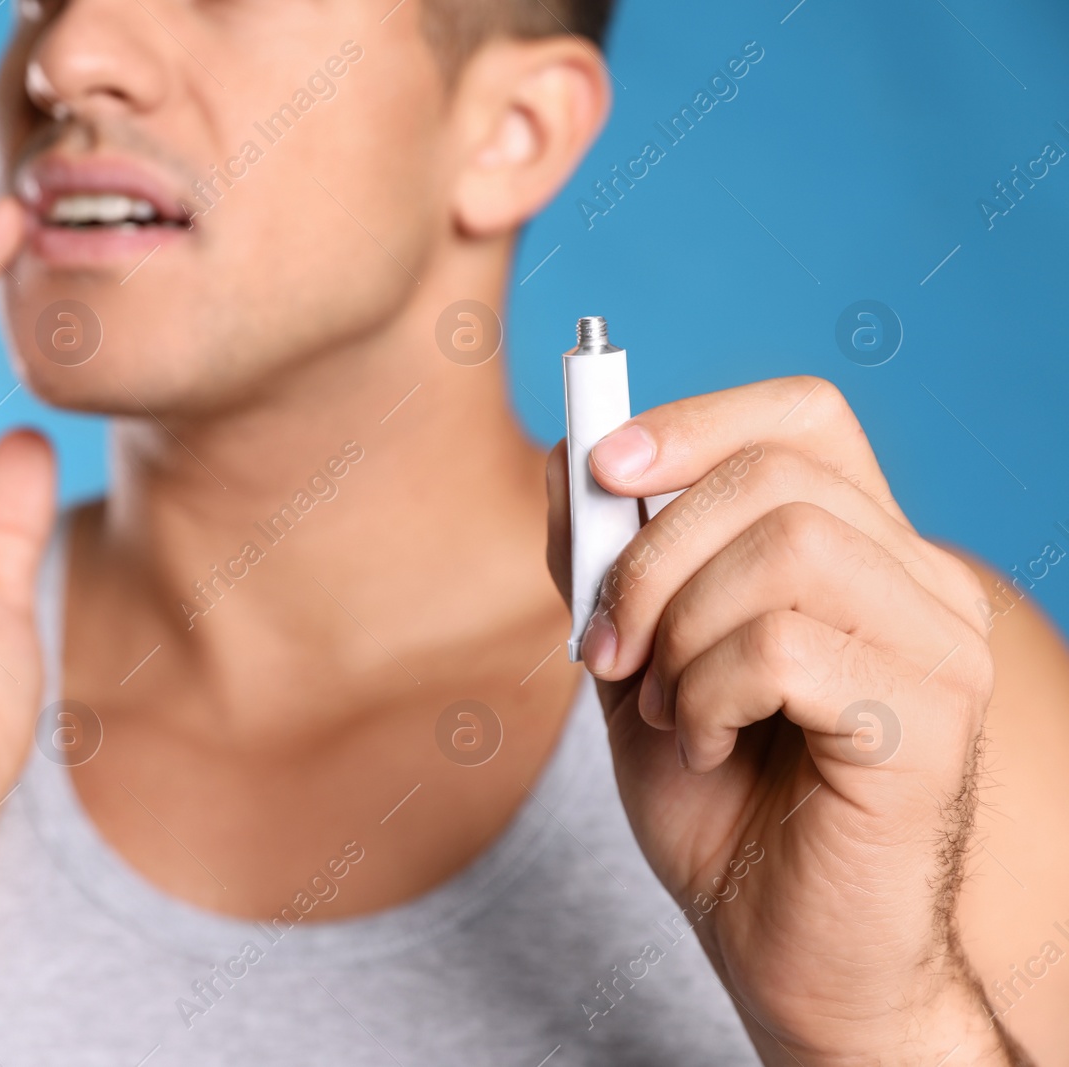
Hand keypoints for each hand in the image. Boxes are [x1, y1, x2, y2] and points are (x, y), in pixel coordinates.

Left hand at [546, 376, 1023, 1062]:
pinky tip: (711, 745)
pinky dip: (710, 694)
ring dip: (681, 634)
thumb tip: (568, 462)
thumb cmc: (721, 804)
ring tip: (673, 710)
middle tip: (610, 652)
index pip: (805, 418)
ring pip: (784, 550)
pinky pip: (786, 648)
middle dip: (650, 558)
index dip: (696, 421)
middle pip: (776, 475)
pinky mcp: (929, 724)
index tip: (604, 469)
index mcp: (859, 553)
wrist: (779, 944)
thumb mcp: (638, 663)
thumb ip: (610, 566)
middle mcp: (919, 584)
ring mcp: (938, 650)